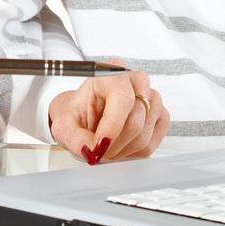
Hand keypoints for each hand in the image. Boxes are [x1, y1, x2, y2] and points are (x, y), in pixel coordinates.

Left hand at [47, 64, 169, 163]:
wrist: (85, 115)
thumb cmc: (77, 113)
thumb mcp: (64, 123)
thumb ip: (74, 136)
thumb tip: (90, 149)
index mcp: (111, 73)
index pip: (122, 99)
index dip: (112, 127)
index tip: (99, 147)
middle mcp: (135, 81)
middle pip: (135, 121)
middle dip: (114, 144)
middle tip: (98, 151)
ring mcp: (151, 97)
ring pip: (144, 135)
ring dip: (124, 150)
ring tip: (108, 146)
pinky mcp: (160, 114)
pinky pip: (153, 141)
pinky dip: (136, 151)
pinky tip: (122, 145)